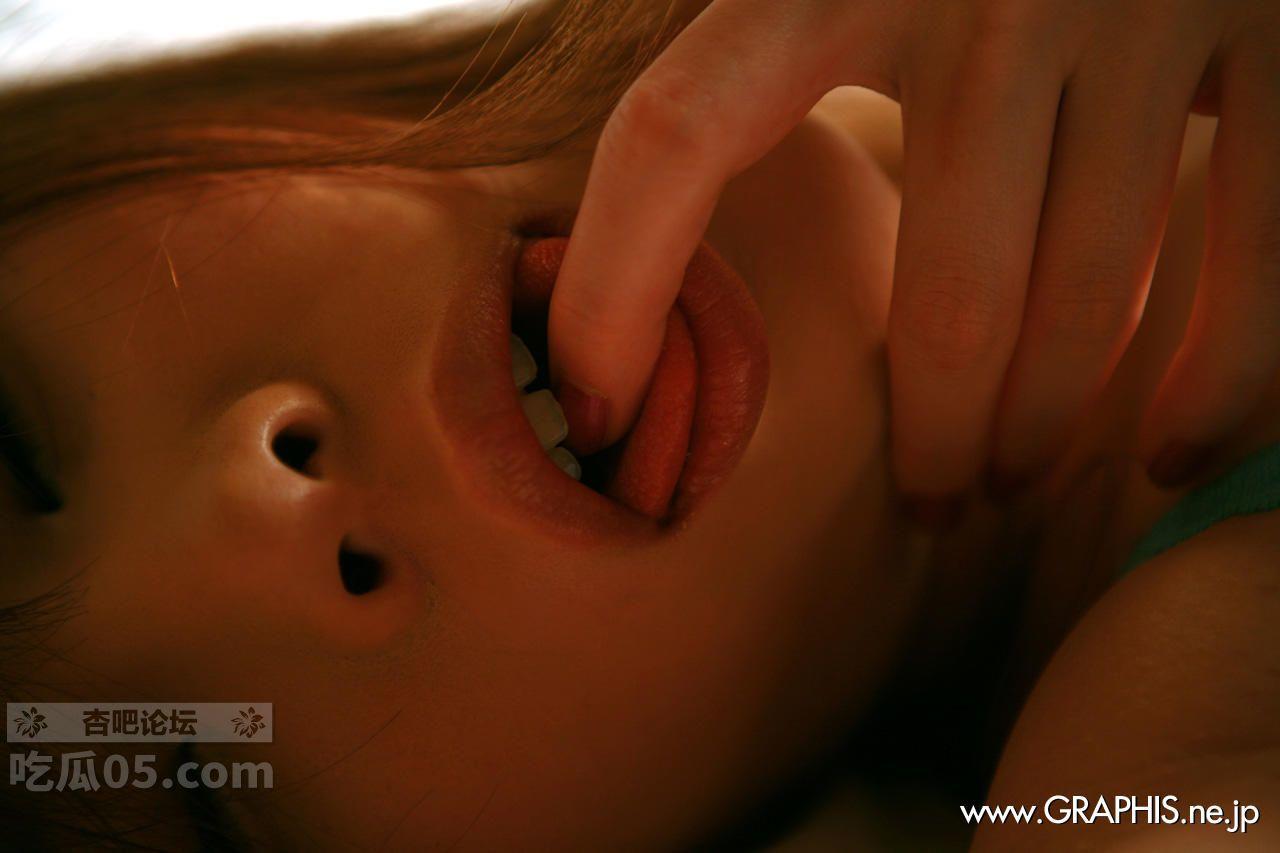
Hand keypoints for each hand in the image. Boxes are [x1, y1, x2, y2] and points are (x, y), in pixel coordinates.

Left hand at [547, 0, 1279, 512]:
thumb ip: (753, 34)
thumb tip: (649, 169)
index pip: (675, 139)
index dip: (614, 290)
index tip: (593, 412)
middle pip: (945, 294)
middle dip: (927, 435)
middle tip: (922, 503)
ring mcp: (1140, 7)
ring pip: (1084, 293)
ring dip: (1042, 425)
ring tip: (1003, 482)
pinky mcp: (1273, 31)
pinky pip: (1254, 249)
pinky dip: (1214, 376)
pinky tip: (1163, 455)